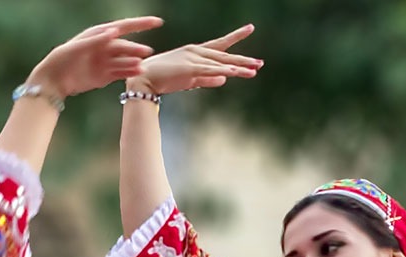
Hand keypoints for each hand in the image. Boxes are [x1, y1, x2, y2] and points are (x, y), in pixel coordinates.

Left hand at [28, 16, 161, 99]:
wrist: (53, 81)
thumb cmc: (62, 59)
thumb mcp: (77, 48)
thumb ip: (96, 40)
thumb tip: (115, 31)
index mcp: (99, 35)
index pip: (124, 27)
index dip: (141, 24)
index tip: (157, 22)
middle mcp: (104, 48)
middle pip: (125, 47)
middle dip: (136, 48)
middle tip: (146, 52)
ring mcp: (105, 63)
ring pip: (125, 61)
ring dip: (134, 62)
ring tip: (142, 66)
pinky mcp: (104, 77)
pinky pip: (120, 73)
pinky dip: (129, 73)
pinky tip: (138, 73)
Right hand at [133, 25, 262, 94]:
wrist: (145, 79)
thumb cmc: (163, 79)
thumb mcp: (189, 80)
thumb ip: (207, 80)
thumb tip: (225, 80)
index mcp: (196, 52)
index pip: (220, 45)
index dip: (236, 37)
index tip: (249, 28)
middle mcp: (197, 52)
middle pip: (225, 56)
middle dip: (243, 60)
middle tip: (260, 63)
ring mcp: (194, 59)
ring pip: (221, 64)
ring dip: (239, 68)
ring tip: (255, 69)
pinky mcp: (190, 69)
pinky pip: (211, 70)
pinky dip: (224, 71)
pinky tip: (236, 73)